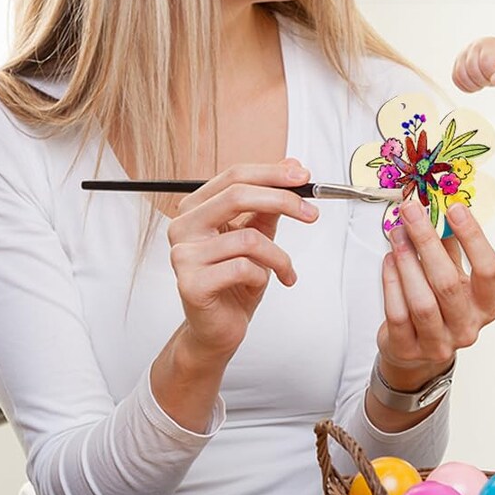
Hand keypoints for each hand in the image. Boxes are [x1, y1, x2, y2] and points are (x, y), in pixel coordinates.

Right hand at [165, 160, 318, 365]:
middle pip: (237, 196)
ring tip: (285, 270)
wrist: (218, 328)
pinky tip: (258, 285)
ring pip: (248, 238)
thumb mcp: (257, 234)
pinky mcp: (191, 283)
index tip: (303, 177)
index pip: (234, 176)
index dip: (272, 173)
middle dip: (283, 201)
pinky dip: (263, 276)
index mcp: (196, 209)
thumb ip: (269, 203)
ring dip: (279, 256)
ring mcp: (183, 255)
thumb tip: (291, 165)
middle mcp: (183, 227)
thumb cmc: (234, 281)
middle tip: (311, 214)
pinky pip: (243, 268)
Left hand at [375, 197, 494, 388]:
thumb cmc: (440, 308)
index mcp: (486, 306)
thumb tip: (439, 208)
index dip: (473, 237)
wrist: (418, 353)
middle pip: (449, 283)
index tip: (455, 209)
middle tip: (412, 212)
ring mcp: (438, 343)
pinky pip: (398, 314)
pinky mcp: (408, 349)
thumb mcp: (454, 276)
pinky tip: (389, 260)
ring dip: (407, 261)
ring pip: (422, 301)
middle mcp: (467, 327)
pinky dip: (391, 283)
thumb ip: (450, 246)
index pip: (488, 270)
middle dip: (427, 241)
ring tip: (397, 234)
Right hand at [453, 37, 494, 92]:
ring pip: (460, 75)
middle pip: (471, 70)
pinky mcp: (458, 63)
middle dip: (483, 80)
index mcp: (488, 45)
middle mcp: (472, 47)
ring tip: (484, 81)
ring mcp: (463, 54)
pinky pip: (455, 78)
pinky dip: (465, 86)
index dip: (492, 74)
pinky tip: (476, 84)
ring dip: (473, 84)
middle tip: (492, 78)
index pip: (485, 64)